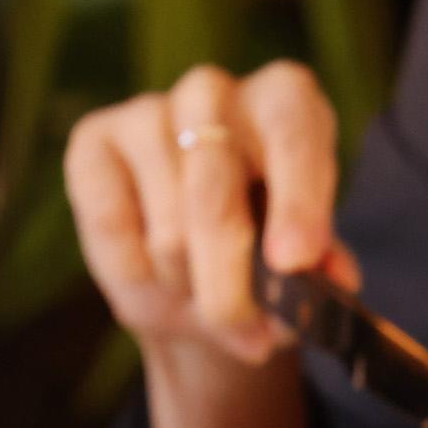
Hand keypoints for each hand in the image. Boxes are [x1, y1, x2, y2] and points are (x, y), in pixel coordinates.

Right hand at [62, 60, 350, 375]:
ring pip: (166, 228)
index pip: (293, 132)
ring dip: (185, 288)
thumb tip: (335, 278)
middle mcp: (215, 93)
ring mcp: (147, 110)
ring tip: (202, 298)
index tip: (295, 260)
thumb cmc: (261, 256)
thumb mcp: (302, 268)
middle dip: (229, 282)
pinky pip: (111, 227)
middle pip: (214, 195)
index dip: (297, 198)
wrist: (195, 279)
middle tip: (248, 334)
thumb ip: (320, 270)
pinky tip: (154, 276)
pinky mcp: (92, 140)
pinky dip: (136, 278)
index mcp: (285, 102)